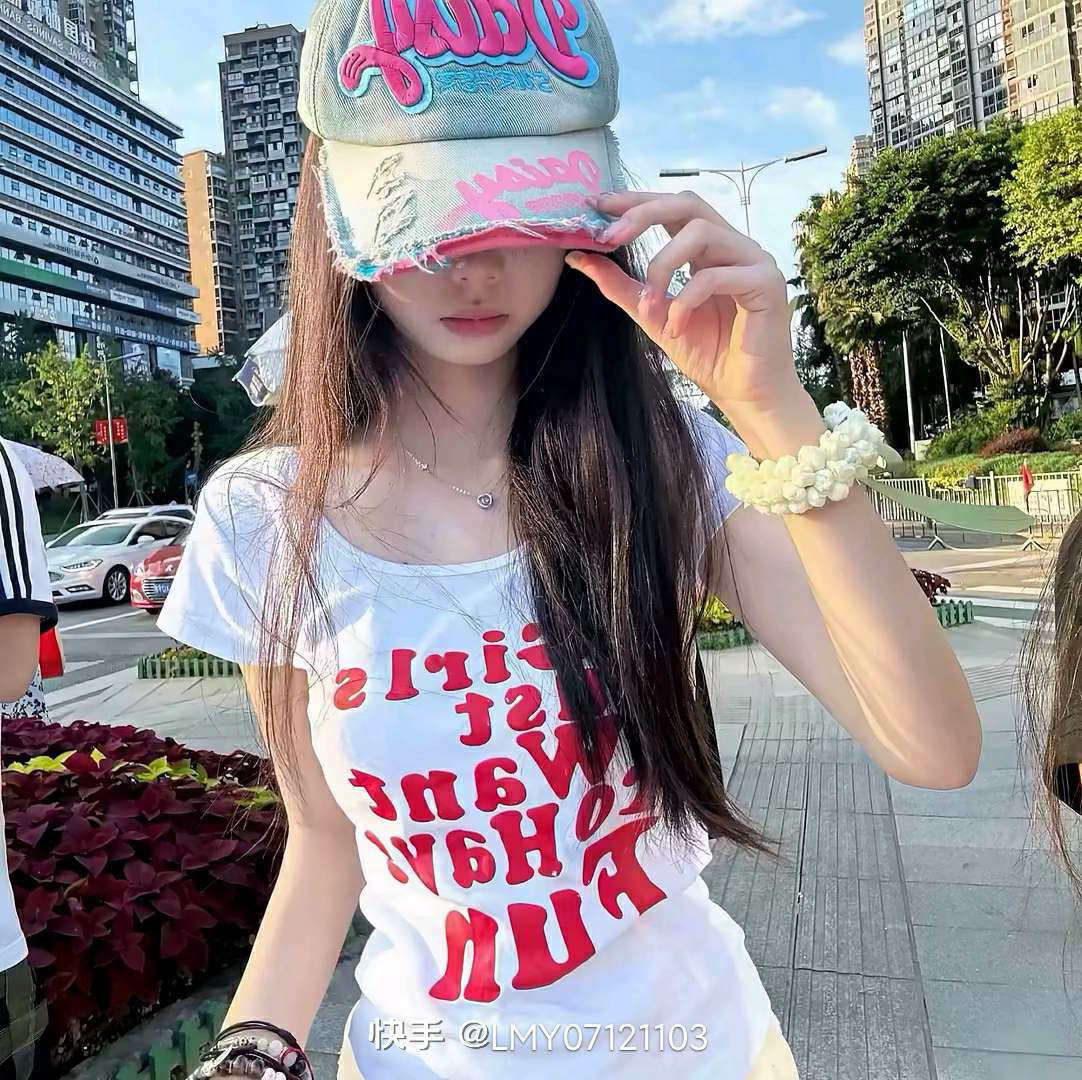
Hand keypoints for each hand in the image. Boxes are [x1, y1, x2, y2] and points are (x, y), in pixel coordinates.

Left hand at [565, 190, 800, 412]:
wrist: (743, 393)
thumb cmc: (707, 354)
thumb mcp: (651, 314)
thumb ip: (619, 285)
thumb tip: (577, 257)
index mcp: (709, 249)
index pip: (673, 208)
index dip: (636, 201)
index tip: (599, 206)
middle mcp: (734, 246)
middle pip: (688, 205)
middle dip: (644, 214)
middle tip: (610, 237)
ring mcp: (754, 261)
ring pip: (701, 233)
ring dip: (662, 267)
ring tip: (649, 307)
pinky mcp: (767, 283)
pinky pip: (716, 276)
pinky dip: (685, 301)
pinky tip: (675, 327)